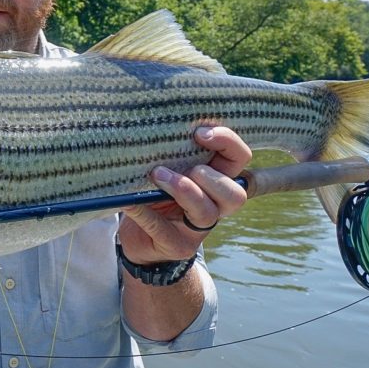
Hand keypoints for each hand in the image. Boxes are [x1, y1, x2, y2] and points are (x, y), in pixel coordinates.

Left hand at [119, 126, 250, 264]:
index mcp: (217, 180)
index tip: (199, 133)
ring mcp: (196, 229)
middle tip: (188, 167)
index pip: (240, 158)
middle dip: (212, 177)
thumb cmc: (155, 192)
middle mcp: (215, 206)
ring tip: (157, 175)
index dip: (228, 142)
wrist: (139, 237)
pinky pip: (161, 228)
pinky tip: (128, 202)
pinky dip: (143, 212)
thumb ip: (172, 151)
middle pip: (235, 194)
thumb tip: (157, 122)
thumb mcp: (168, 167)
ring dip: (184, 190)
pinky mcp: (175, 245)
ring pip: (207, 212)